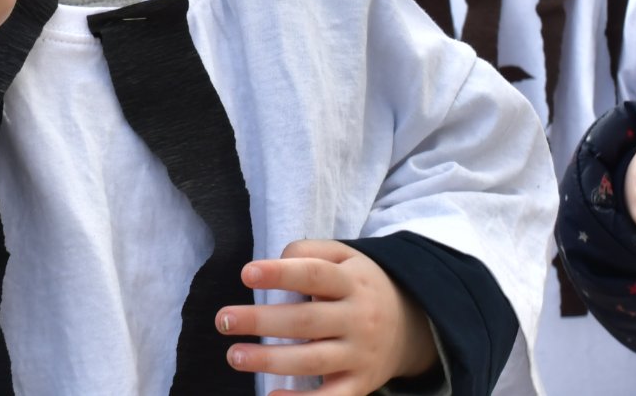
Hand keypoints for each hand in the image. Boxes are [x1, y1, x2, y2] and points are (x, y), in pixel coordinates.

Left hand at [215, 240, 436, 394]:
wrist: (411, 325)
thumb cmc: (359, 286)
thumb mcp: (345, 257)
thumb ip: (309, 253)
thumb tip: (272, 263)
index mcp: (352, 282)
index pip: (315, 274)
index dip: (280, 274)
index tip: (246, 274)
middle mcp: (358, 318)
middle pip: (306, 321)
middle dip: (261, 321)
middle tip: (223, 319)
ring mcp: (359, 354)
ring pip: (312, 360)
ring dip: (270, 360)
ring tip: (234, 355)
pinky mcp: (360, 384)